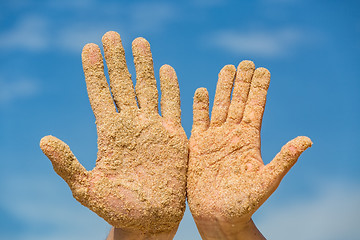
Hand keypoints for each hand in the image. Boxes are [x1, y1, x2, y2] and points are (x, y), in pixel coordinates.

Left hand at [40, 31, 187, 237]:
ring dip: (144, 65)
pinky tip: (166, 69)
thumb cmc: (117, 209)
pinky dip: (171, 88)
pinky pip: (173, 106)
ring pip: (148, 89)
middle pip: (123, 84)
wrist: (150, 220)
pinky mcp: (174, 136)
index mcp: (109, 133)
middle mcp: (131, 125)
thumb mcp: (86, 188)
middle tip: (112, 35)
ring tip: (139, 42)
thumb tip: (43, 140)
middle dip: (117, 59)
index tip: (89, 47)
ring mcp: (153, 128)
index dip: (95, 71)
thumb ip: (66, 164)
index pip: (100, 94)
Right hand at [187, 61, 311, 238]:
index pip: (256, 108)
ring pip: (219, 107)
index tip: (264, 69)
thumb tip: (307, 140)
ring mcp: (214, 138)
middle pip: (238, 102)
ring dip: (222, 88)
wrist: (218, 216)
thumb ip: (284, 159)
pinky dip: (199, 106)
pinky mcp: (197, 145)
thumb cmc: (244, 203)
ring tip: (227, 68)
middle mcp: (232, 135)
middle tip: (246, 61)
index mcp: (250, 140)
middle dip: (242, 82)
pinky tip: (201, 91)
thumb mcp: (267, 180)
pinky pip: (198, 121)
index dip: (260, 89)